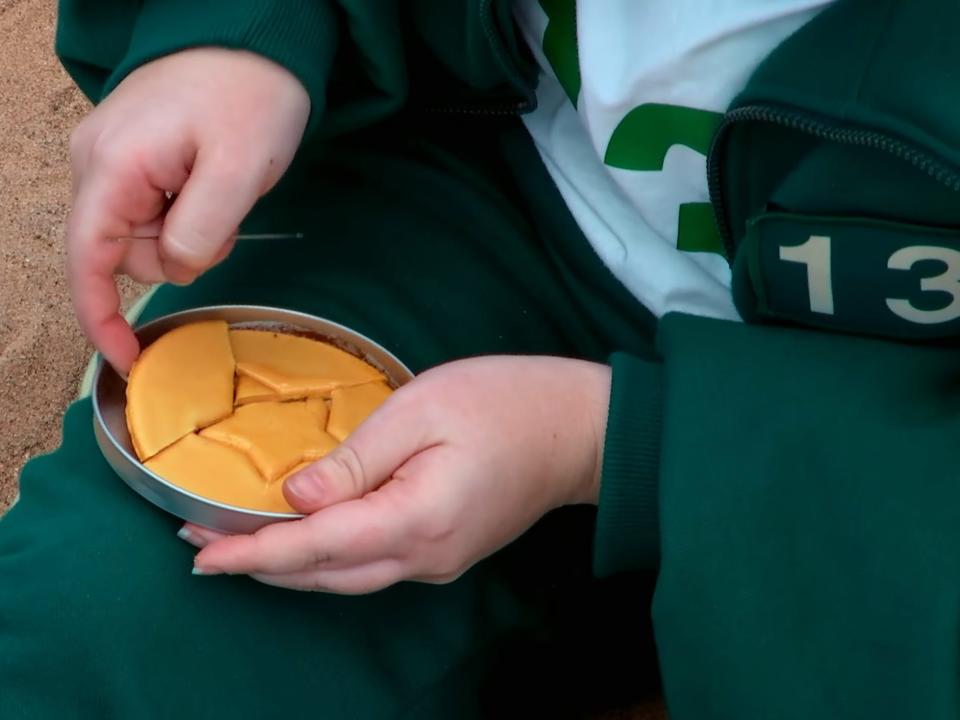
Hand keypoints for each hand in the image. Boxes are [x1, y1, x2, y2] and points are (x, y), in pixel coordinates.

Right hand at [67, 47, 309, 371]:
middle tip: (227, 217)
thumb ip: (201, 229)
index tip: (127, 361)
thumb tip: (173, 268)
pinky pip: (153, 212)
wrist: (254, 40)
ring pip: (144, 237)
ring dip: (188, 235)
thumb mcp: (239, 169)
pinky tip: (211, 184)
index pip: (88, 262)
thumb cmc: (250, 95)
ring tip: (224, 191)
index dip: (101, 319)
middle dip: (178, 256)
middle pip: (124, 254)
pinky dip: (187, 215)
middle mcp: (97, 164)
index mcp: (113, 167)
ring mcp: (112, 159)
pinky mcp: (133, 157)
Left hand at [179, 356, 610, 592]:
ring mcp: (438, 561)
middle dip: (258, 563)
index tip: (200, 553)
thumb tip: (295, 496)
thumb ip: (355, 459)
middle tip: (199, 543)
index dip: (252, 552)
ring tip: (238, 543)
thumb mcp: (422, 409)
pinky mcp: (445, 552)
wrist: (579, 429)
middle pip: (324, 574)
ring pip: (346, 577)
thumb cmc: (506, 403)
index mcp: (416, 519)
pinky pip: (371, 566)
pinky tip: (304, 536)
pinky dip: (326, 557)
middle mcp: (425, 557)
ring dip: (289, 564)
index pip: (315, 547)